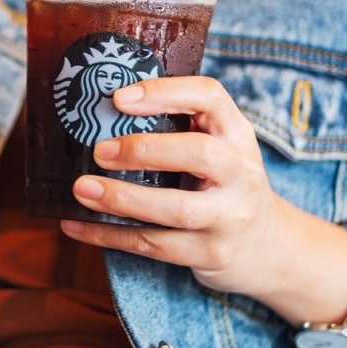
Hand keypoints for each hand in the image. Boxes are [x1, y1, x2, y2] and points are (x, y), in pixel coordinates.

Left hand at [59, 76, 298, 297]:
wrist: (271, 248)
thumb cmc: (226, 185)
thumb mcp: (221, 148)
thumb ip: (180, 128)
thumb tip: (101, 110)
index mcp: (237, 135)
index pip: (210, 98)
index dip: (165, 93)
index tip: (120, 97)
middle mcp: (239, 173)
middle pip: (200, 154)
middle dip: (145, 150)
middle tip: (99, 150)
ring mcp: (228, 217)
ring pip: (177, 208)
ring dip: (122, 199)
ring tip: (81, 189)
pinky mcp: (210, 254)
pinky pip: (154, 245)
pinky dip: (109, 235)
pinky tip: (75, 225)